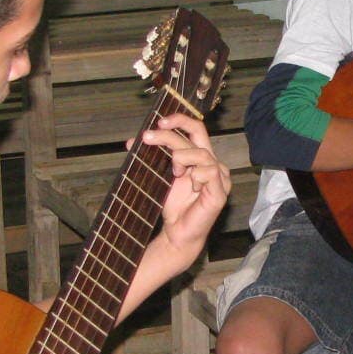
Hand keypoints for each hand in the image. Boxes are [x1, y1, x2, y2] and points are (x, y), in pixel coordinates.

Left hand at [138, 114, 231, 257]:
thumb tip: (132, 141)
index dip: (179, 120)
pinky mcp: (221, 192)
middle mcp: (213, 163)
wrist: (177, 233)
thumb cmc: (173, 206)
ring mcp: (220, 177)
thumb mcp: (159, 175)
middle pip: (197, 135)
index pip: (195, 129)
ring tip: (174, 171)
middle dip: (170, 134)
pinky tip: (192, 186)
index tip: (159, 121)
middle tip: (148, 137)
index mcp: (201, 157)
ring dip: (182, 158)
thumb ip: (151, 157)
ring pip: (202, 154)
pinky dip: (197, 176)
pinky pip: (210, 172)